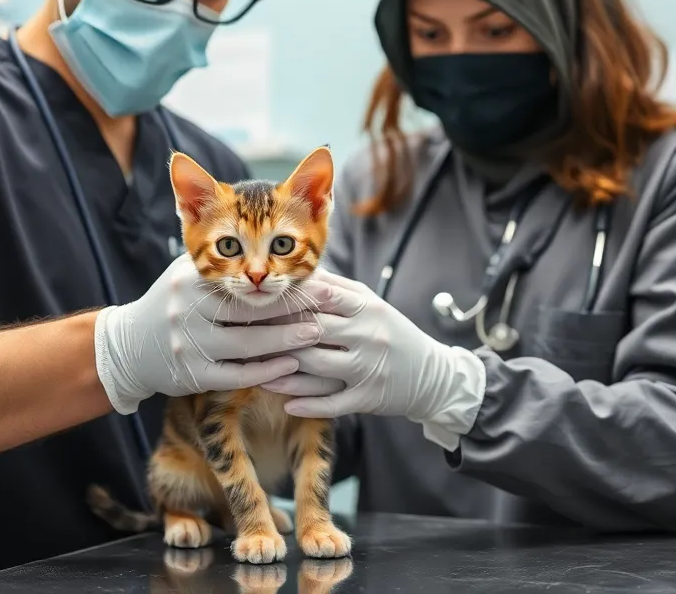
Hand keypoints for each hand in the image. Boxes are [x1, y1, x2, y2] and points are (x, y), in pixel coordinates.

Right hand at [93, 254, 332, 413]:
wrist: (129, 345)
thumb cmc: (174, 303)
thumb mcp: (189, 273)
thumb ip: (223, 261)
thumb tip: (276, 250)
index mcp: (188, 279)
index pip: (242, 279)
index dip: (279, 280)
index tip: (313, 281)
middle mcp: (185, 310)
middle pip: (248, 310)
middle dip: (290, 309)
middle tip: (324, 308)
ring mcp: (188, 345)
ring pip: (247, 344)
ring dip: (285, 340)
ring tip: (315, 334)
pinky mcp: (192, 375)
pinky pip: (237, 374)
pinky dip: (267, 370)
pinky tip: (290, 365)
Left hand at [260, 269, 484, 443]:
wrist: (432, 374)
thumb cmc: (389, 332)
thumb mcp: (369, 304)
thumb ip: (335, 288)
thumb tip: (297, 271)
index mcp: (366, 307)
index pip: (321, 295)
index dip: (287, 297)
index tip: (258, 299)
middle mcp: (367, 335)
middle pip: (313, 330)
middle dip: (276, 332)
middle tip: (242, 335)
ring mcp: (368, 368)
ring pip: (317, 367)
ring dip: (282, 371)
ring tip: (253, 371)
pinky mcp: (369, 397)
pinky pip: (334, 403)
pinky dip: (308, 405)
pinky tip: (285, 403)